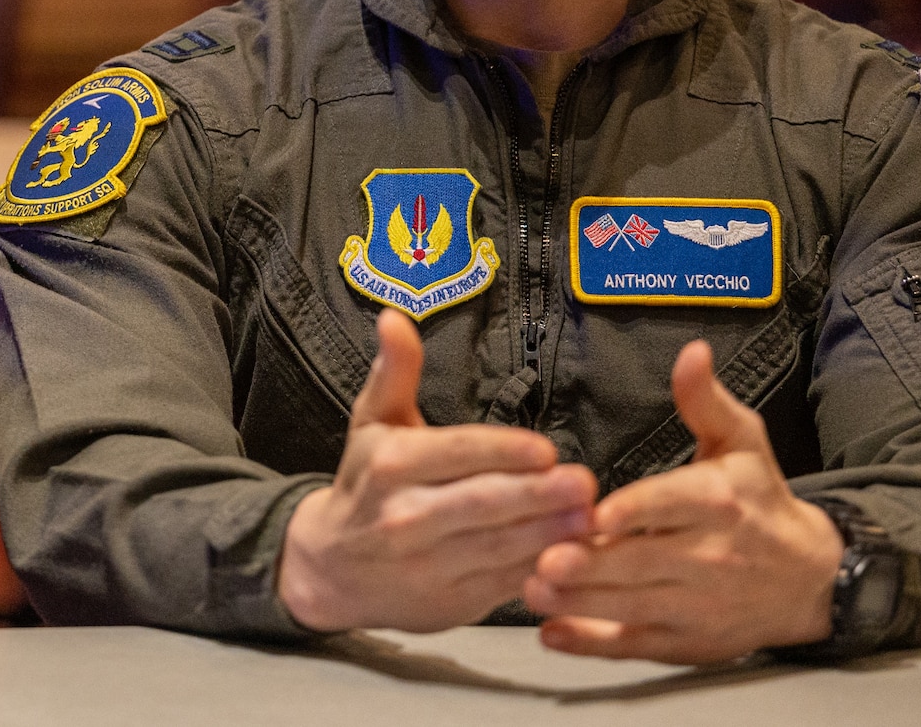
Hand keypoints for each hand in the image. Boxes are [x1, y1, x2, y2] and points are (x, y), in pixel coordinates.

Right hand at [277, 309, 597, 632]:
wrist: (330, 568)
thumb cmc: (365, 484)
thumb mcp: (372, 422)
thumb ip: (394, 371)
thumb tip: (393, 317)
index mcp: (389, 465)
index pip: (454, 454)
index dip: (502, 452)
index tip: (546, 449)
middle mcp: (403, 516)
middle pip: (480, 504)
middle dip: (536, 496)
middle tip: (584, 484)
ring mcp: (425, 565)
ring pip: (496, 548)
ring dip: (548, 534)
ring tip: (590, 518)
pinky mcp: (448, 603)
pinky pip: (499, 585)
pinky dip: (537, 571)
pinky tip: (572, 555)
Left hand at [523, 339, 842, 663]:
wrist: (811, 579)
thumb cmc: (760, 502)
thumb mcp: (741, 442)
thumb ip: (704, 401)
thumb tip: (691, 352)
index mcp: (719, 502)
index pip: (672, 505)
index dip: (635, 512)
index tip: (597, 514)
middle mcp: (711, 557)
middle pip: (643, 563)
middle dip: (592, 564)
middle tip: (543, 559)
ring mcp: (698, 606)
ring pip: (633, 606)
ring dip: (581, 601)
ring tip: (533, 590)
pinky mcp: (687, 642)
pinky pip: (635, 645)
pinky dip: (593, 643)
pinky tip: (554, 633)